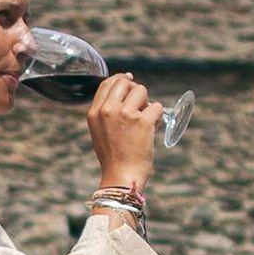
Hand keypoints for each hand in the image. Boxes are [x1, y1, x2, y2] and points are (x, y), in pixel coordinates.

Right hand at [84, 74, 159, 192]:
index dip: (120, 78)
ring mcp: (125, 114)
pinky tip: (153, 127)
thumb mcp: (100, 131)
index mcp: (95, 112)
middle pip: (125, 83)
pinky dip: (158, 116)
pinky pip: (157, 106)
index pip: (107, 83)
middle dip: (135, 90)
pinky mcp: (142, 121)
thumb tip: (124, 92)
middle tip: (141, 105)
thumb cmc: (113, 156)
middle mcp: (108, 110)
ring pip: (142, 91)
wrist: (121, 176)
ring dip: (147, 103)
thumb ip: (107, 112)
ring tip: (145, 120)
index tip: (129, 79)